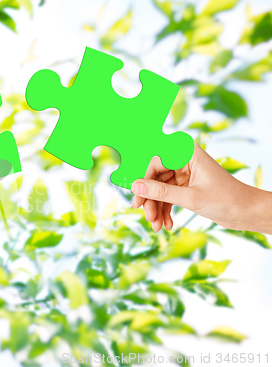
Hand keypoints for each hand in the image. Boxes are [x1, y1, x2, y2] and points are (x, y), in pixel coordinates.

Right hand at [131, 143, 271, 233]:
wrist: (247, 213)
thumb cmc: (227, 200)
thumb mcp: (190, 198)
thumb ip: (161, 193)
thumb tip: (136, 187)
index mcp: (187, 154)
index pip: (155, 164)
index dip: (144, 183)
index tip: (138, 201)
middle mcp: (184, 161)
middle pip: (155, 179)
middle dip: (151, 201)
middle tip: (147, 217)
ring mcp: (184, 174)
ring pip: (160, 190)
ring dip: (157, 209)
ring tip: (157, 226)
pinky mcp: (186, 187)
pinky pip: (168, 197)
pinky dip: (165, 211)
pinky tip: (166, 224)